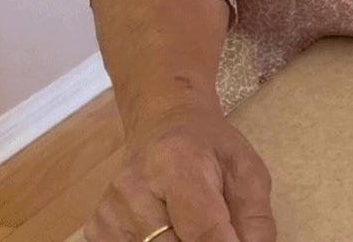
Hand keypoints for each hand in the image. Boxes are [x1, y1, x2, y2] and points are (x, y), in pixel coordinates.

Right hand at [83, 104, 275, 241]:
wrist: (163, 122)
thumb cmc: (210, 149)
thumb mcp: (246, 172)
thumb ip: (255, 222)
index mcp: (178, 163)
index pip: (203, 232)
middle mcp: (135, 188)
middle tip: (218, 231)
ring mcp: (110, 212)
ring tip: (192, 226)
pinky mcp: (97, 230)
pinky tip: (168, 231)